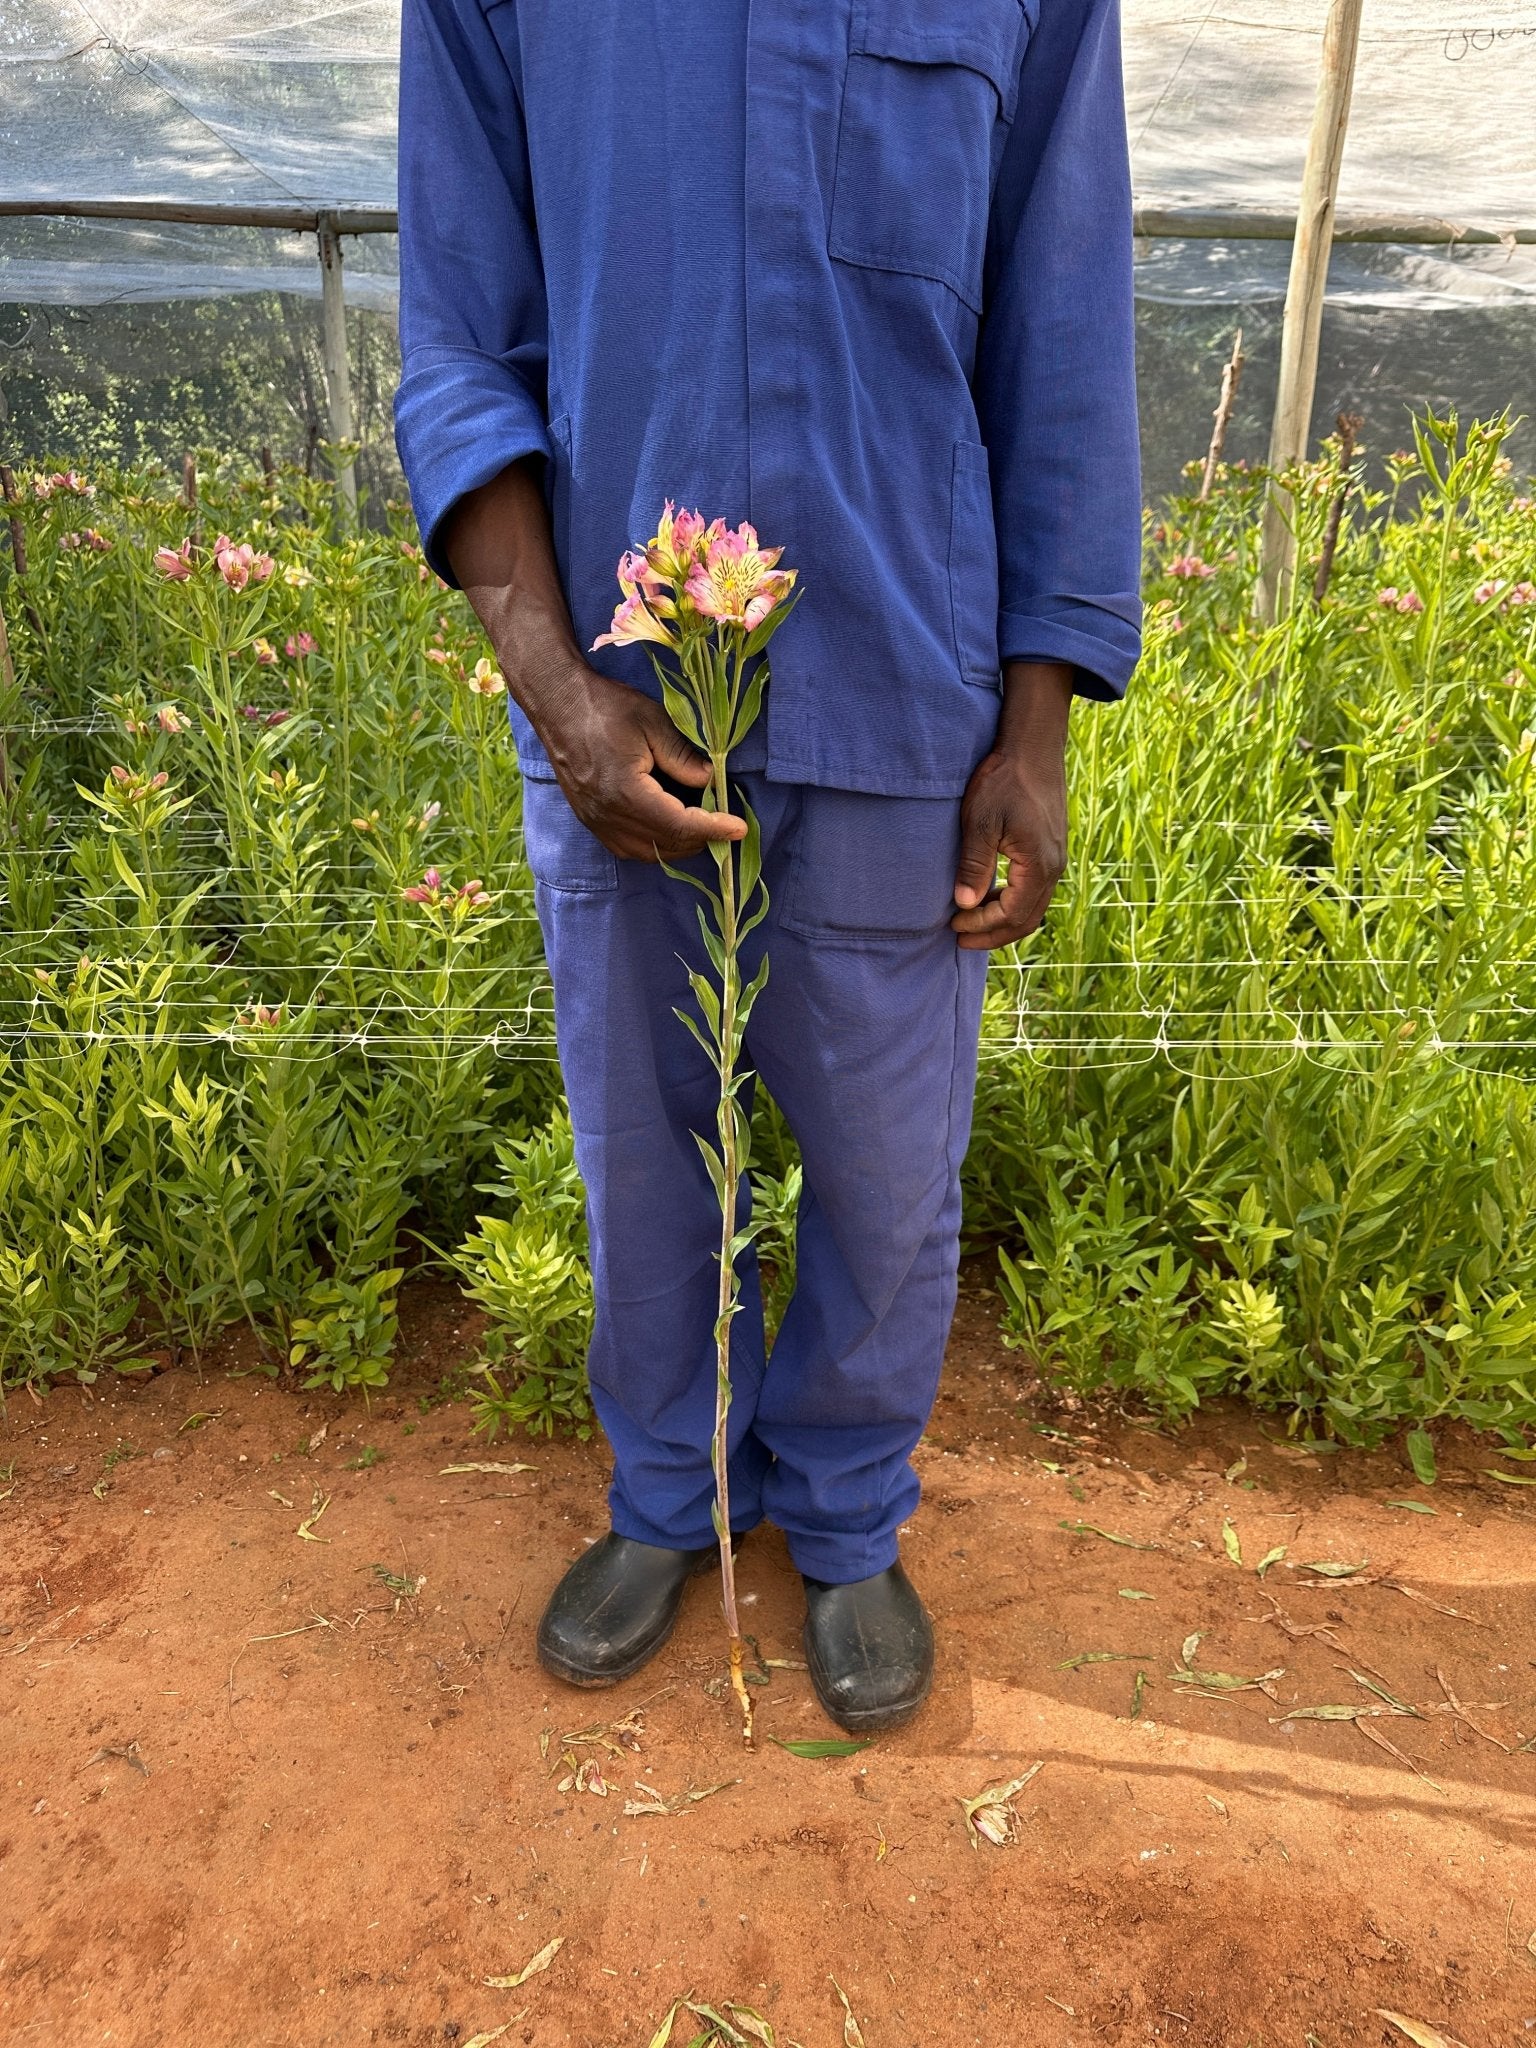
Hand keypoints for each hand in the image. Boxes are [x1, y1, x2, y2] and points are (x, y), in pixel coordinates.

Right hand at [533, 661, 746, 862]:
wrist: (557, 702)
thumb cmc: (605, 706)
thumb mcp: (652, 722)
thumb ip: (683, 756)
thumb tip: (711, 781)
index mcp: (626, 793)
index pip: (679, 825)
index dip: (713, 829)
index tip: (739, 828)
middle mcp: (608, 816)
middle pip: (664, 845)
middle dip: (699, 840)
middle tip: (724, 825)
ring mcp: (595, 820)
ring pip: (645, 852)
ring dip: (676, 846)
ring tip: (700, 828)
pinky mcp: (588, 818)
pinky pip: (626, 847)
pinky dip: (652, 845)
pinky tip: (666, 828)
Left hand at [951, 660, 1072, 949]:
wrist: (1032, 746)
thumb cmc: (1004, 780)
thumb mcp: (981, 821)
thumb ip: (974, 865)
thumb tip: (965, 905)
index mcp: (1038, 865)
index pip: (1012, 916)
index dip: (983, 928)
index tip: (954, 927)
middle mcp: (1053, 867)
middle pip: (1026, 919)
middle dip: (993, 933)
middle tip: (961, 936)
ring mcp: (1055, 857)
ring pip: (1032, 906)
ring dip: (1002, 918)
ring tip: (971, 920)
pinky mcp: (1050, 847)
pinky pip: (1034, 889)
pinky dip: (1012, 901)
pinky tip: (989, 895)